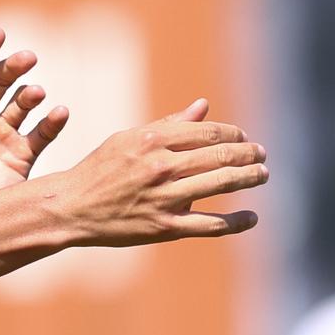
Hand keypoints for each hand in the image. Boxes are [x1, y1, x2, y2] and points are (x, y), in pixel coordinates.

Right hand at [44, 98, 266, 245]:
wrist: (72, 207)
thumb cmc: (100, 169)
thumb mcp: (129, 138)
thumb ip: (169, 124)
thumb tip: (204, 106)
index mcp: (152, 140)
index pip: (208, 132)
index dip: (233, 133)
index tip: (243, 137)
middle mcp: (161, 166)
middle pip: (220, 156)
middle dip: (248, 154)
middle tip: (261, 154)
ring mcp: (165, 198)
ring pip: (221, 184)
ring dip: (249, 178)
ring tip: (262, 174)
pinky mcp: (166, 228)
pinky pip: (212, 224)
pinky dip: (237, 222)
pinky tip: (252, 217)